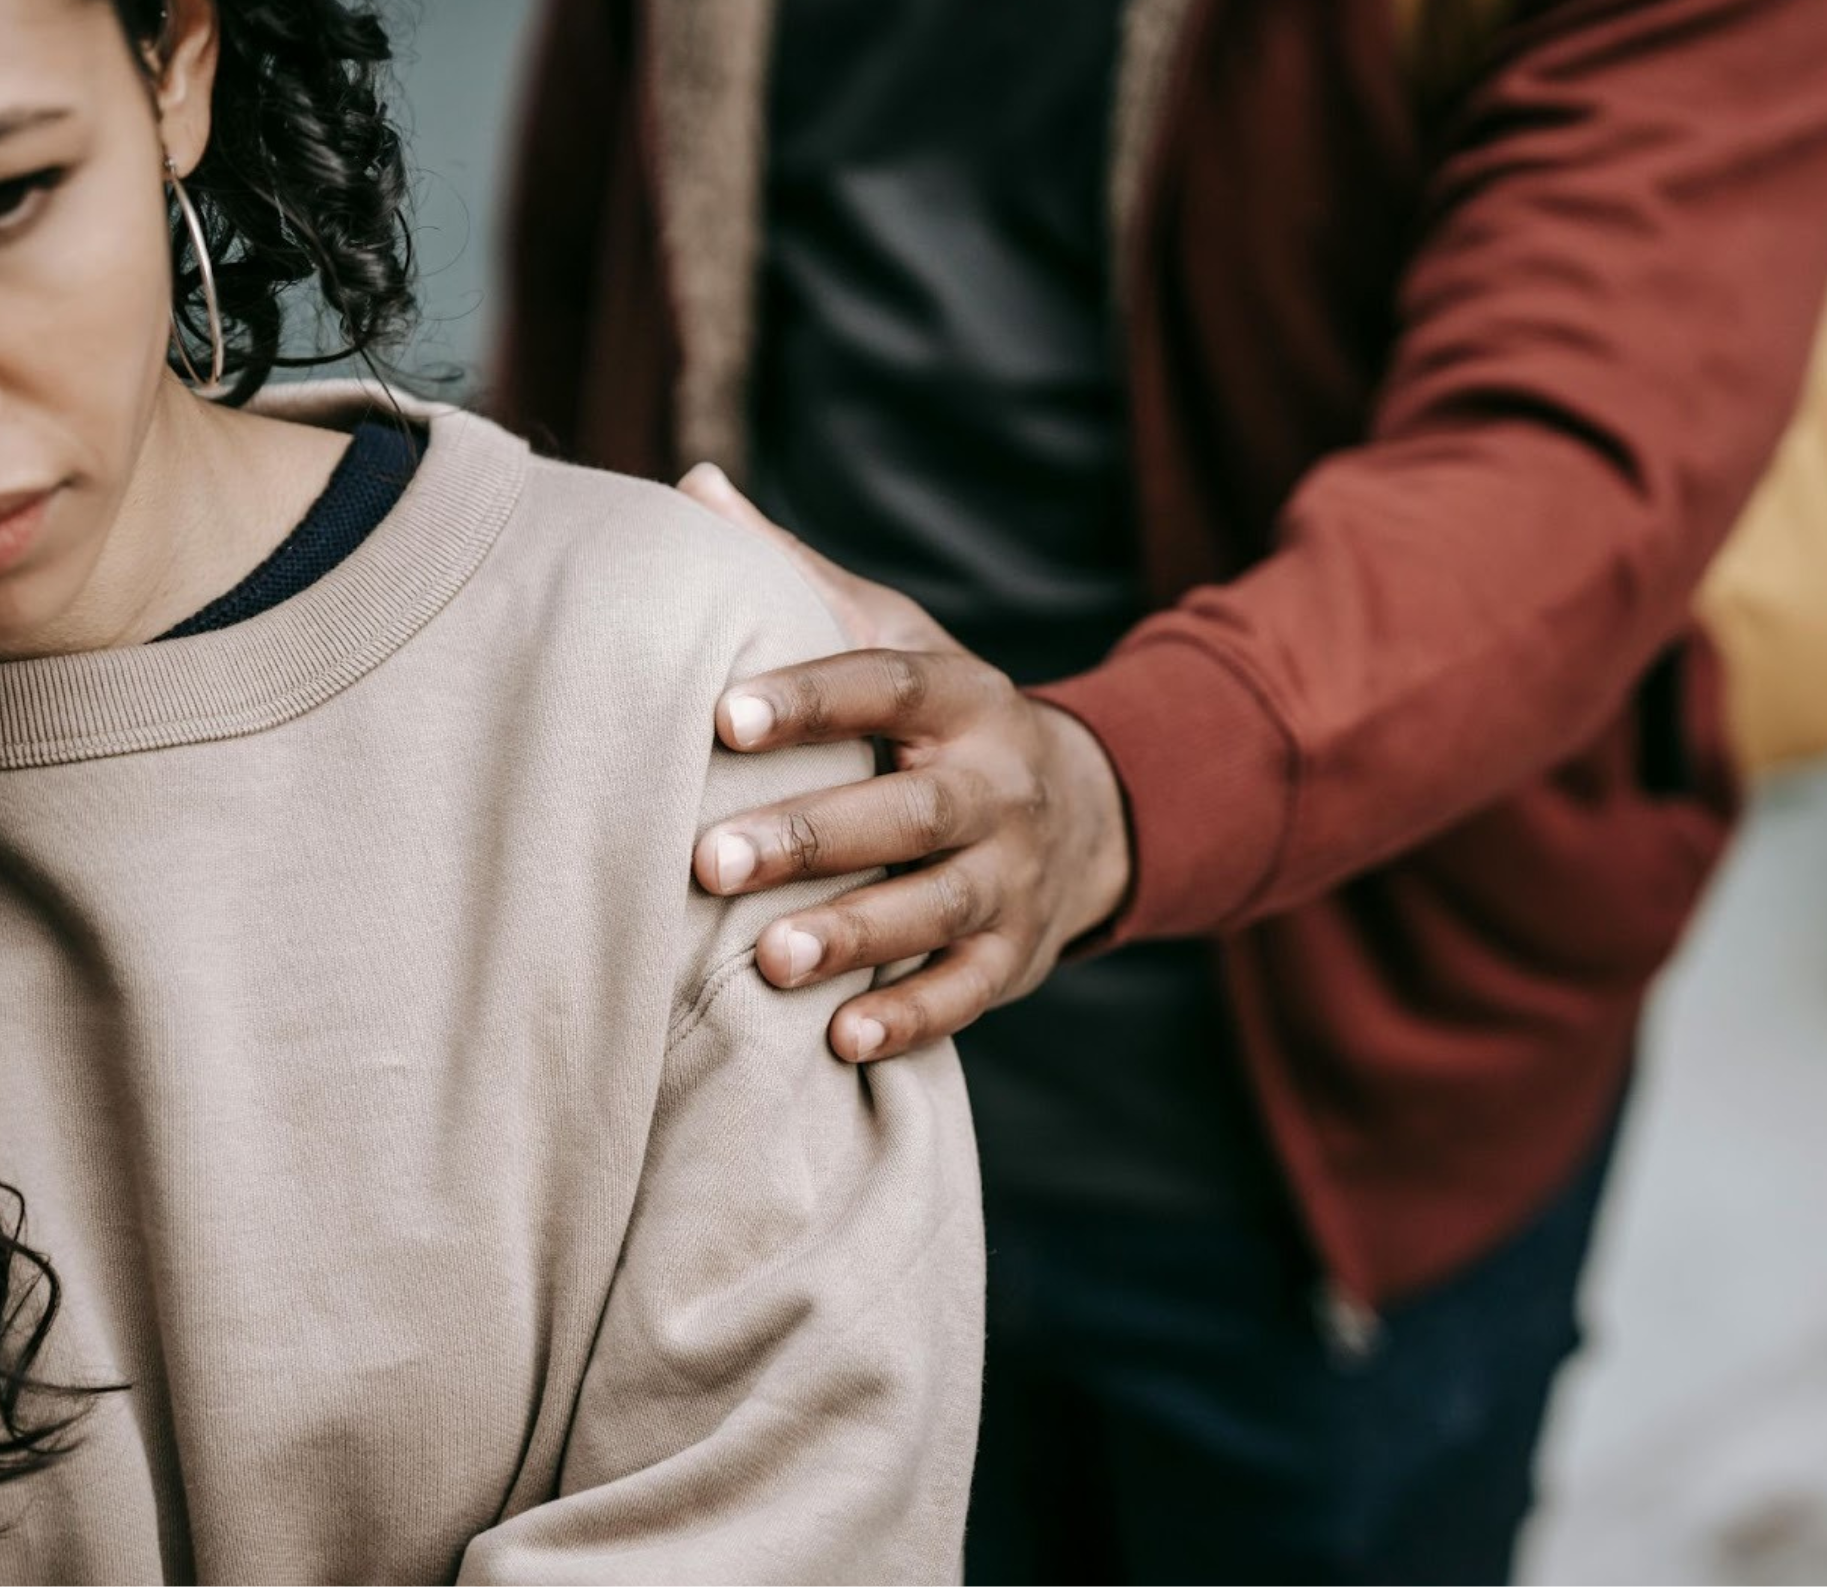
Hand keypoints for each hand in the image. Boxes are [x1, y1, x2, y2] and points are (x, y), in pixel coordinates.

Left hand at [678, 465, 1132, 1061]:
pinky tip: (841, 1041)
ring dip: (859, 931)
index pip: (888, 686)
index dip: (811, 698)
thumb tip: (693, 485)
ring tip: (769, 959)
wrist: (1085, 808)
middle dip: (814, 834)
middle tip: (709, 858)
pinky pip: (968, 990)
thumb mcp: (893, 635)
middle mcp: (998, 781)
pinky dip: (912, 1015)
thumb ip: (797, 576)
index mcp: (962, 694)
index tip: (723, 714)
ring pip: (941, 903)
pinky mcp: (1016, 954)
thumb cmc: (940, 719)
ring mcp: (1016, 871)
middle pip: (914, 807)